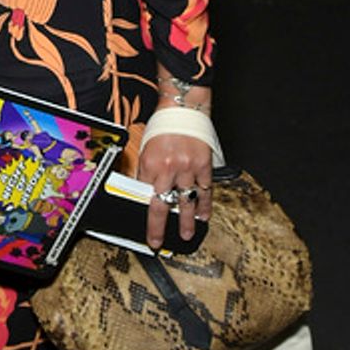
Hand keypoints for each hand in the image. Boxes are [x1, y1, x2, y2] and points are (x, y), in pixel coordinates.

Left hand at [137, 133, 212, 249]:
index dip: (147, 217)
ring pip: (187, 200)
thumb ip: (146, 172)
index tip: (149, 233)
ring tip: (187, 234)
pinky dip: (204, 204)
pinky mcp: (203, 165)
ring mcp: (188, 168)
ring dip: (187, 220)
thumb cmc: (163, 127)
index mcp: (150, 164)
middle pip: (163, 205)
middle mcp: (168, 168)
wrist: (183, 108)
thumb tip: (144, 193)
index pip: (146, 197)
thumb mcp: (146, 149)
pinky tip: (203, 214)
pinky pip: (204, 189)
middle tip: (160, 241)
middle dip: (160, 227)